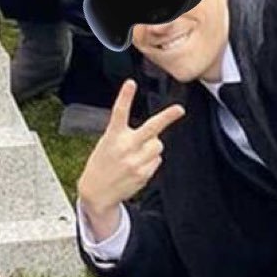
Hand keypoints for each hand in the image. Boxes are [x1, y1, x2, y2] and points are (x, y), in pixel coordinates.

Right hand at [77, 79, 184, 240]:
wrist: (96, 193)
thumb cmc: (102, 164)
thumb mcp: (106, 144)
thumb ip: (127, 136)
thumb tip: (153, 135)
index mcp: (113, 136)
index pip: (119, 112)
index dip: (125, 97)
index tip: (130, 83)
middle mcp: (125, 147)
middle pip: (151, 128)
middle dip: (167, 117)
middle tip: (180, 109)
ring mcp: (135, 161)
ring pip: (158, 145)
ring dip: (152, 146)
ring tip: (137, 154)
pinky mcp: (143, 174)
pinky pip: (157, 161)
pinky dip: (150, 161)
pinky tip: (137, 166)